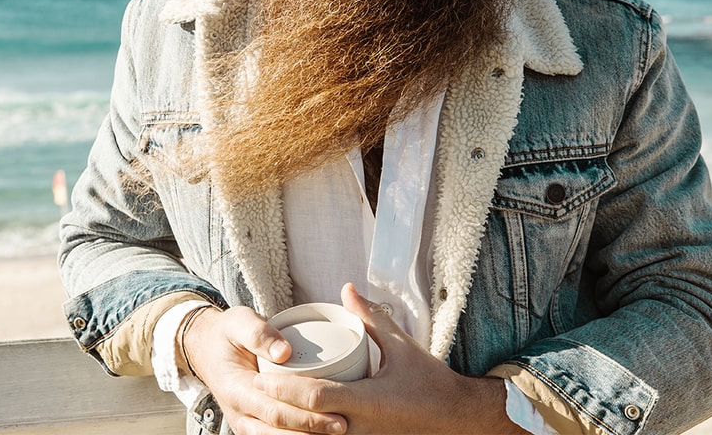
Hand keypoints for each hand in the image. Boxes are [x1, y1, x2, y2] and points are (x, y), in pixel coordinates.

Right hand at [182, 305, 347, 434]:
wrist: (207, 349)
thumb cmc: (226, 334)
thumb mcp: (238, 322)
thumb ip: (259, 334)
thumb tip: (284, 352)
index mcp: (236, 389)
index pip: (274, 410)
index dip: (305, 416)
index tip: (335, 413)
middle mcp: (239, 412)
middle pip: (279, 431)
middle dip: (313, 431)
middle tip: (343, 425)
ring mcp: (245, 422)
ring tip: (335, 433)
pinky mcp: (253, 425)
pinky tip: (317, 432)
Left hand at [251, 284, 523, 433]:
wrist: (458, 419)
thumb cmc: (431, 383)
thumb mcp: (402, 346)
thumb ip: (371, 318)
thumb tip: (347, 289)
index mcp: (368, 401)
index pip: (316, 397)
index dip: (285, 389)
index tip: (262, 379)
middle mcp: (361, 428)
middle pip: (306, 426)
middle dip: (277, 412)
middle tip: (254, 393)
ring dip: (289, 429)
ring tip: (266, 411)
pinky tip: (294, 426)